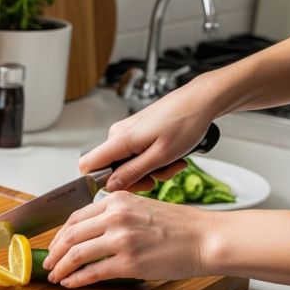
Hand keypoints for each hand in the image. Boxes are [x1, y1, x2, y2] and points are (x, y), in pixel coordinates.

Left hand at [42, 191, 214, 286]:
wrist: (207, 239)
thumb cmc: (182, 227)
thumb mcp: (143, 208)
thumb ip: (116, 215)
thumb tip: (91, 233)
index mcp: (117, 200)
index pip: (76, 218)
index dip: (60, 235)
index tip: (55, 245)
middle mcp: (116, 217)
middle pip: (70, 235)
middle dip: (54, 252)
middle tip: (48, 263)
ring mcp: (121, 239)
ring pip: (76, 254)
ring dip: (61, 267)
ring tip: (56, 276)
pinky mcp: (129, 262)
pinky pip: (92, 272)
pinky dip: (76, 279)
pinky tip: (71, 283)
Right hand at [80, 78, 218, 191]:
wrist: (202, 100)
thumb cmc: (186, 122)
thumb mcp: (161, 156)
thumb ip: (132, 173)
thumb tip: (110, 186)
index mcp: (119, 139)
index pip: (87, 165)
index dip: (97, 182)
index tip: (121, 188)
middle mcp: (118, 134)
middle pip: (110, 169)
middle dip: (134, 179)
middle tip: (156, 180)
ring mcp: (127, 132)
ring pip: (126, 163)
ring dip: (148, 171)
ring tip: (170, 165)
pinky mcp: (137, 132)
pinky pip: (135, 154)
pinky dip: (152, 161)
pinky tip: (169, 157)